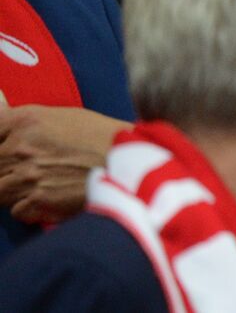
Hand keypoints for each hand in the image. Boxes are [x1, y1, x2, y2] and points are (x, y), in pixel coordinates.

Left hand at [0, 101, 128, 224]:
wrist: (131, 165)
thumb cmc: (104, 137)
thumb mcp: (67, 115)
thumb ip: (26, 119)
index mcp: (27, 121)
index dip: (0, 143)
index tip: (6, 149)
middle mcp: (20, 147)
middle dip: (5, 169)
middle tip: (28, 170)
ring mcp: (26, 176)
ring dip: (13, 190)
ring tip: (39, 185)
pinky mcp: (37, 201)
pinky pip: (16, 210)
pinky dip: (28, 208)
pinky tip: (49, 198)